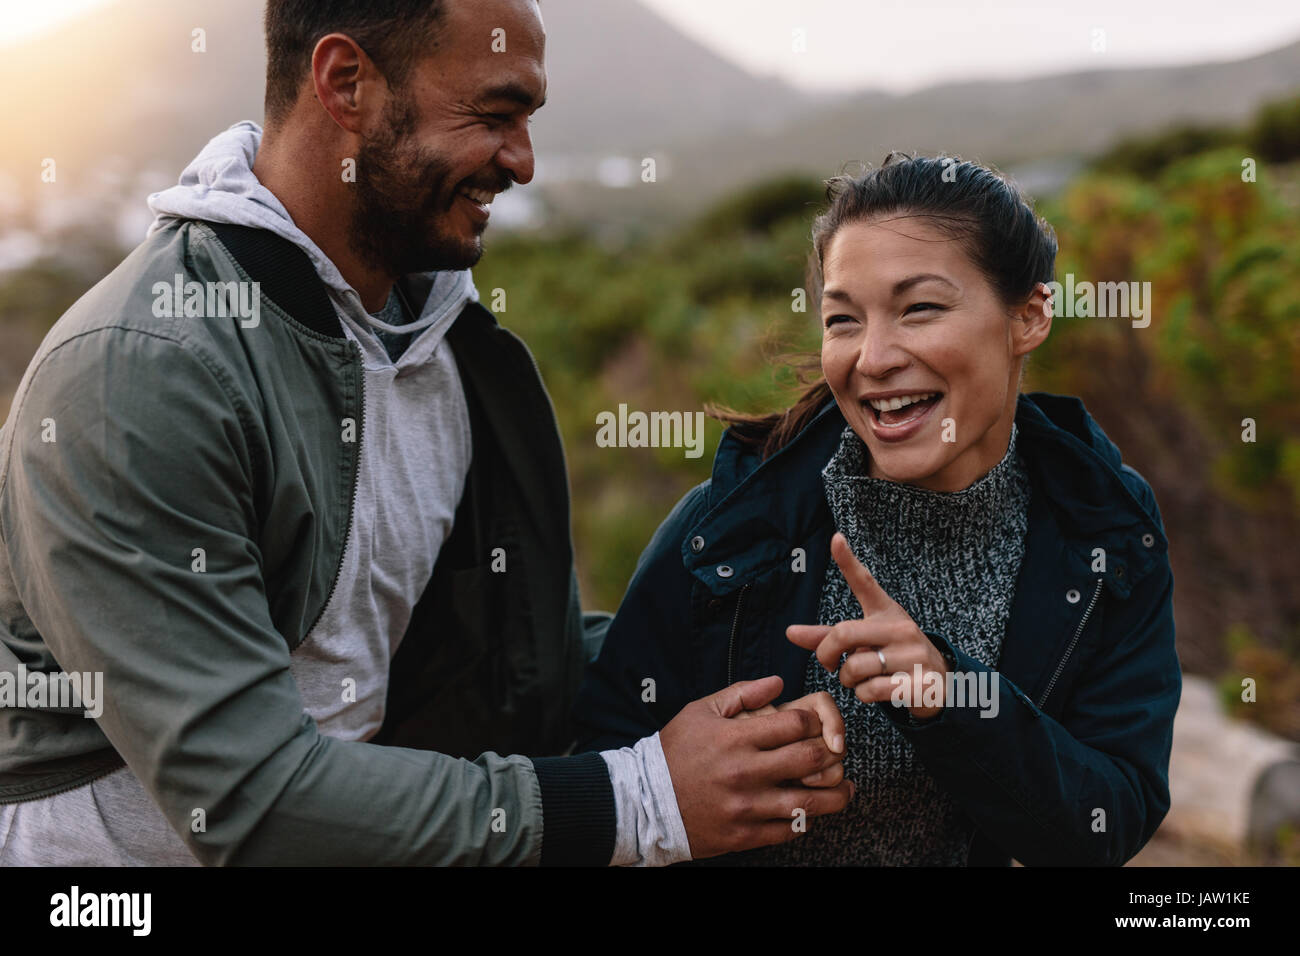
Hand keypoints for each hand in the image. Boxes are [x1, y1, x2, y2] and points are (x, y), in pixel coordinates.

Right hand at [660, 675, 853, 859]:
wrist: (646, 801)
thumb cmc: (675, 751)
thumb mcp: (701, 711)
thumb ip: (742, 694)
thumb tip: (779, 683)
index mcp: (736, 738)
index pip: (797, 724)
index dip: (816, 721)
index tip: (817, 724)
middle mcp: (745, 772)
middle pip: (811, 759)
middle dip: (832, 752)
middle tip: (837, 751)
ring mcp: (747, 807)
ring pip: (809, 801)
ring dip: (836, 793)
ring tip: (845, 787)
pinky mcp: (745, 835)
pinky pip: (790, 829)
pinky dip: (807, 819)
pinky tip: (813, 810)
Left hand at [786, 532, 949, 720]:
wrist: (939, 686)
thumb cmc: (893, 658)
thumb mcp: (864, 643)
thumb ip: (827, 638)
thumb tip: (789, 632)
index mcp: (886, 613)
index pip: (865, 583)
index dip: (848, 561)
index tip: (835, 538)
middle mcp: (901, 628)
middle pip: (842, 634)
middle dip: (826, 655)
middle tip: (830, 665)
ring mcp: (913, 654)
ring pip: (854, 668)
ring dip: (848, 682)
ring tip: (860, 681)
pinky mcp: (920, 682)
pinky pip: (872, 691)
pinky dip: (865, 696)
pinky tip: (878, 693)